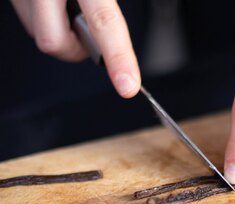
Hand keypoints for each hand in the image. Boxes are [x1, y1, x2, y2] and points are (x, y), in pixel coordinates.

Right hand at [11, 0, 140, 97]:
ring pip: (38, 33)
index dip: (118, 57)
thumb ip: (104, 2)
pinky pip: (28, 17)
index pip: (103, 20)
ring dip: (60, 33)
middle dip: (74, 49)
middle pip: (53, 43)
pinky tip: (53, 3)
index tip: (128, 86)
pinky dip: (46, 19)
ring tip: (68, 7)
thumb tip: (107, 25)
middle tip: (87, 34)